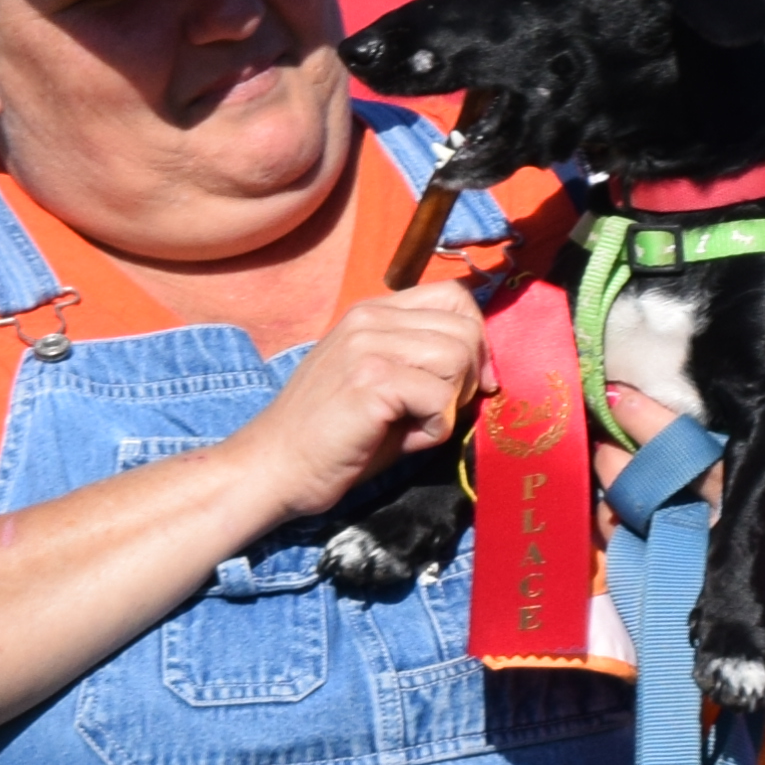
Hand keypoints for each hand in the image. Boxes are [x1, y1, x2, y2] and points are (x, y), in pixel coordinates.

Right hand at [237, 284, 486, 520]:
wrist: (274, 467)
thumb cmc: (336, 435)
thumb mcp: (385, 383)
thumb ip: (427, 362)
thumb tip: (489, 368)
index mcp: (373, 312)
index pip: (454, 296)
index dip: (477, 338)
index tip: (473, 380)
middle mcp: (369, 317)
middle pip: (466, 328)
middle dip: (470, 377)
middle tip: (438, 411)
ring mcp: (366, 344)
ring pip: (458, 357)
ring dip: (450, 402)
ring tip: (415, 423)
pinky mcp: (369, 380)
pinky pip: (440, 397)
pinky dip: (435, 428)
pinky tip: (402, 438)